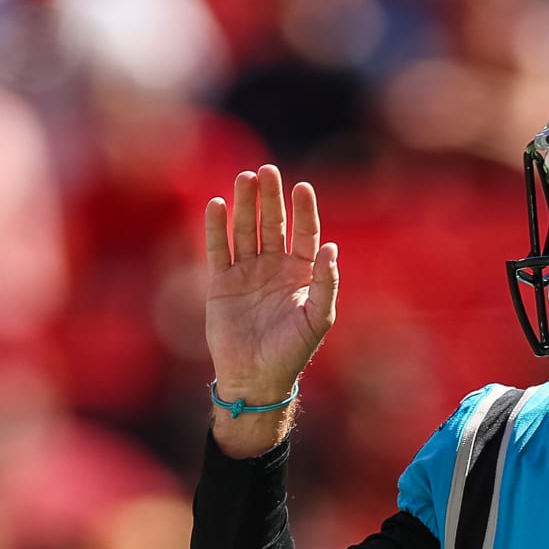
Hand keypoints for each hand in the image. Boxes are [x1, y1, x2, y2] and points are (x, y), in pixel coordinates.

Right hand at [204, 165, 337, 452]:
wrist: (255, 377)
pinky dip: (217, 227)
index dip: (303, 210)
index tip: (302, 187)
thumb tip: (331, 248)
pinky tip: (218, 205)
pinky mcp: (221, 282)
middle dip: (271, 198)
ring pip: (245, 230)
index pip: (304, 233)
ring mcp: (247, 272)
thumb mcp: (317, 318)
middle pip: (273, 223)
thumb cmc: (292, 351)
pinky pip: (219, 248)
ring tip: (245, 178)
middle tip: (268, 171)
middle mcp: (274, 267)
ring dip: (245, 205)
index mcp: (301, 273)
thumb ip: (326, 283)